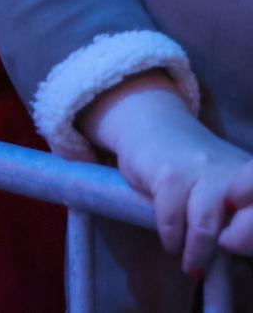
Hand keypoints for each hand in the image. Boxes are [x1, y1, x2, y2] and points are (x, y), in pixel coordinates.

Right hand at [83, 76, 252, 271]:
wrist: (154, 127)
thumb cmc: (195, 172)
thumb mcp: (226, 193)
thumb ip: (237, 224)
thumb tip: (238, 269)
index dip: (251, 234)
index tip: (236, 247)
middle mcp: (237, 173)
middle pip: (248, 219)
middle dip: (236, 244)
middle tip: (217, 264)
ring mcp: (203, 170)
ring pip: (206, 224)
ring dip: (198, 253)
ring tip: (192, 266)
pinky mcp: (170, 172)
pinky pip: (172, 217)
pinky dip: (171, 238)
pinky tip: (171, 243)